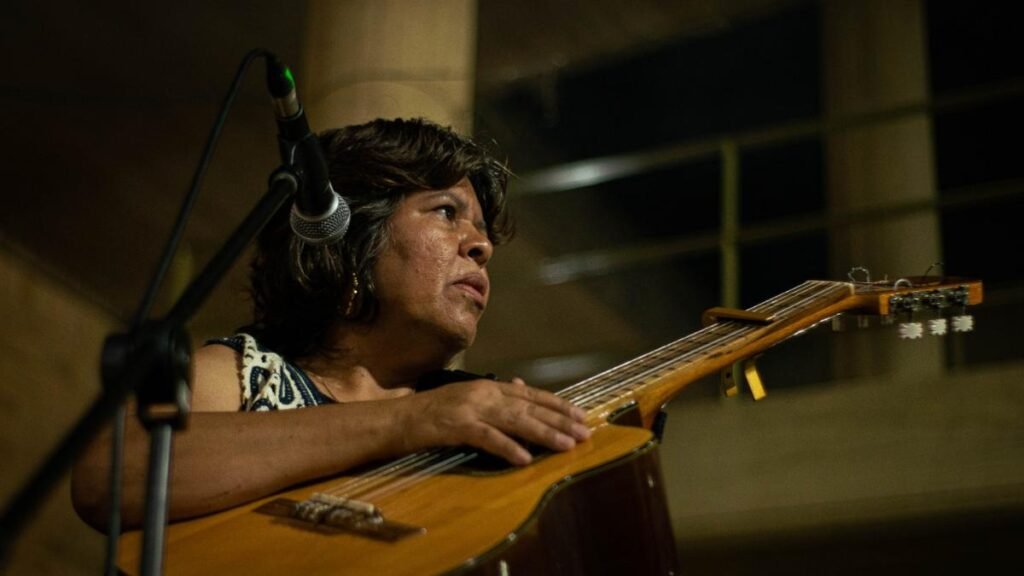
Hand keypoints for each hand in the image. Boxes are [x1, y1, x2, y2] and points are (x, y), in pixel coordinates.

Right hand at [398, 378, 590, 464]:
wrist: (394, 420)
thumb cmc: (430, 414)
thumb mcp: (466, 399)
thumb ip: (495, 395)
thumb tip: (521, 387)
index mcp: (487, 386)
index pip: (531, 395)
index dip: (558, 405)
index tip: (580, 415)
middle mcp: (483, 392)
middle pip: (530, 407)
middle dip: (560, 420)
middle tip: (584, 432)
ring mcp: (470, 408)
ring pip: (516, 420)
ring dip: (544, 434)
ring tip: (566, 445)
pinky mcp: (456, 425)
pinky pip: (487, 437)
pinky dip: (508, 447)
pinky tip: (525, 459)